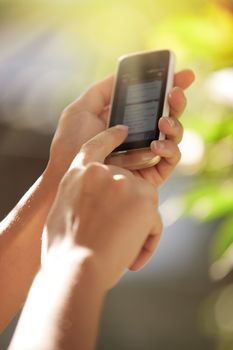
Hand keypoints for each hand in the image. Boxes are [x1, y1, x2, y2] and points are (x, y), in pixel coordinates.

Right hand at [43, 126, 161, 290]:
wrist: (75, 270)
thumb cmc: (64, 250)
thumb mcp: (62, 212)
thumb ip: (80, 196)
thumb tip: (93, 199)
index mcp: (78, 173)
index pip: (97, 145)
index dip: (111, 137)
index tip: (123, 130)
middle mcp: (102, 172)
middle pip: (128, 184)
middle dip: (128, 209)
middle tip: (118, 237)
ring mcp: (124, 182)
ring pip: (144, 203)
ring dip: (138, 229)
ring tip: (122, 254)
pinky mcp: (144, 199)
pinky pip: (153, 221)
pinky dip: (147, 241)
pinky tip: (133, 260)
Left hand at [47, 70, 194, 184]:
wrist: (67, 177)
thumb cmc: (70, 145)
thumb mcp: (81, 110)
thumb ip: (101, 91)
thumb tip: (124, 75)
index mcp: (125, 119)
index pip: (153, 101)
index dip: (169, 86)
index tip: (182, 75)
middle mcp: (139, 135)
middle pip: (168, 115)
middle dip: (177, 101)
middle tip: (175, 92)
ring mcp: (147, 153)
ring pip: (174, 135)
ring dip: (175, 124)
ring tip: (163, 121)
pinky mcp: (152, 173)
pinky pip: (172, 159)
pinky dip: (170, 149)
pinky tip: (156, 145)